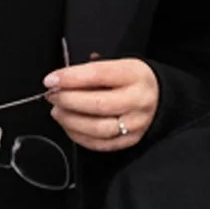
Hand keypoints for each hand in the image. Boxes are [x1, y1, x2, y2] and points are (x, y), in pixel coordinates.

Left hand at [44, 55, 159, 151]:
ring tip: (58, 111)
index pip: (98, 75)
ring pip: (98, 128)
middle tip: (52, 96)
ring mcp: (135, 124)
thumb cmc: (130, 79)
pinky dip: (79, 136)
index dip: (70, 78)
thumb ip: (90, 71)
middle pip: (98, 104)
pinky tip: (69, 126)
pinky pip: (100, 144)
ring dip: (71, 121)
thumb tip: (59, 81)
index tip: (50, 80)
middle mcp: (138, 100)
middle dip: (68, 101)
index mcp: (134, 74)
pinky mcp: (130, 141)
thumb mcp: (117, 64)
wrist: (159, 97)